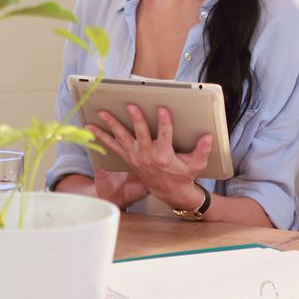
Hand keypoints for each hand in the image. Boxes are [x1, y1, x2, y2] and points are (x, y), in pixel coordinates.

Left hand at [87, 105, 211, 209]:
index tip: (162, 109)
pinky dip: (102, 137)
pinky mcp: (129, 158)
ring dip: (112, 125)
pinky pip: (113, 146)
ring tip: (102, 113)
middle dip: (136, 119)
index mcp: (165, 157)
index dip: (164, 122)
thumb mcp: (196, 165)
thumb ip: (202, 150)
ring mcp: (136, 157)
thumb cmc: (184, 175)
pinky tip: (91, 128)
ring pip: (123, 138)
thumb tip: (208, 136)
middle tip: (131, 106)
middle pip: (141, 134)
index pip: (165, 136)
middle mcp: (148, 157)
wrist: (170, 192)